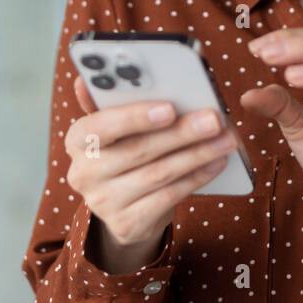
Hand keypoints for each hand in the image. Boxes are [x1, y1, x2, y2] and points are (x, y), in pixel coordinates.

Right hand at [65, 76, 236, 271]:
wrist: (123, 207)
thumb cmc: (122, 151)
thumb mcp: (114, 127)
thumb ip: (111, 101)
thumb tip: (86, 78)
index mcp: (77, 140)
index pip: (100, 126)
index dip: (134, 117)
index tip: (170, 108)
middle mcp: (83, 173)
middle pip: (138, 150)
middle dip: (181, 133)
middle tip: (214, 120)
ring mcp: (103, 202)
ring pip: (158, 174)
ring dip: (197, 154)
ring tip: (225, 139)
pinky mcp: (127, 224)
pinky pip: (168, 197)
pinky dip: (196, 178)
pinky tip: (216, 163)